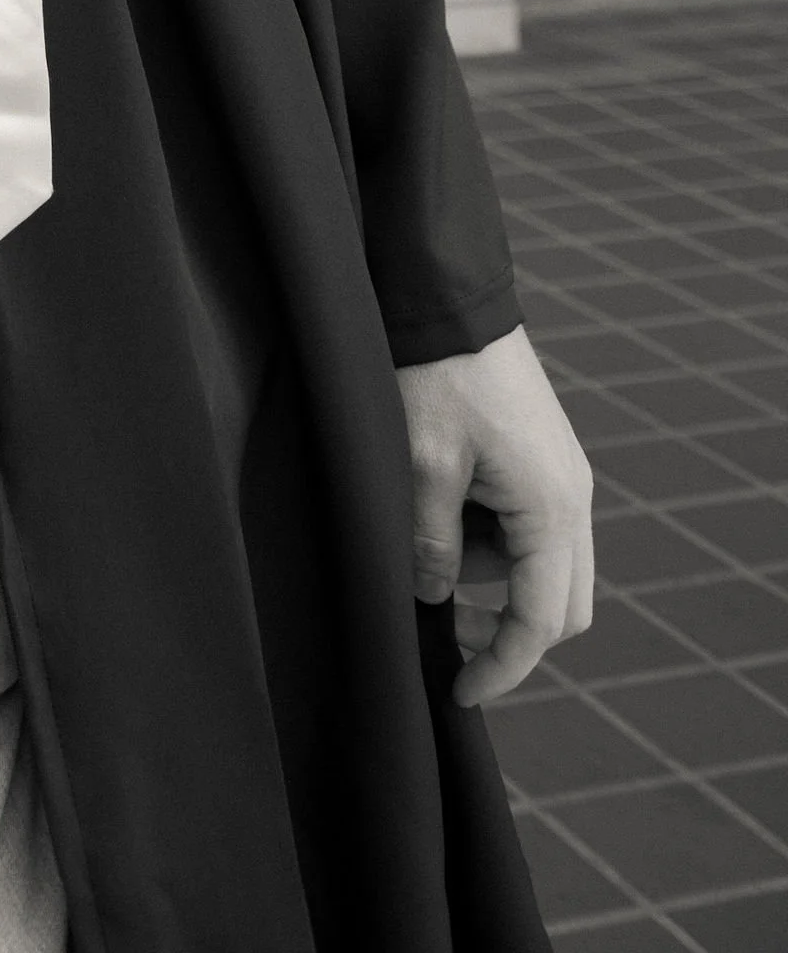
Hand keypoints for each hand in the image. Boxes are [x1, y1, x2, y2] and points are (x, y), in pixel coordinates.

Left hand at [398, 325, 593, 705]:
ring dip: (489, 579)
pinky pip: (528, 530)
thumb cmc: (436, 377)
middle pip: (560, 605)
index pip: (541, 622)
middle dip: (506, 633)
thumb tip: (435, 600)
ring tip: (422, 545)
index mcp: (552, 509)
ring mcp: (563, 479)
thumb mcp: (421, 468)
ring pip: (541, 569)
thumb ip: (432, 546)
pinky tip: (441, 517)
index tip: (460, 692)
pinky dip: (490, 543)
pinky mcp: (544, 462)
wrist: (450, 300)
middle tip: (443, 639)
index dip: (502, 667)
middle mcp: (572, 499)